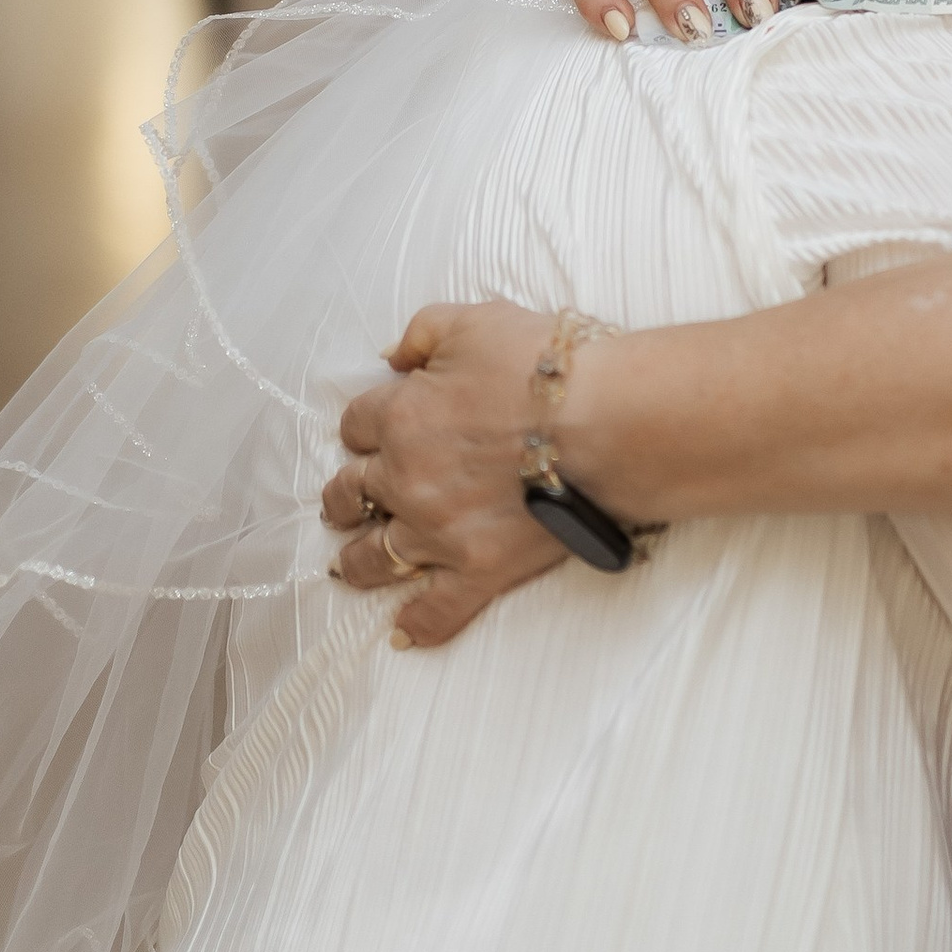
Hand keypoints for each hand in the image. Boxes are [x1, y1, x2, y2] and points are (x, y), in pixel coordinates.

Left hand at [323, 301, 567, 645]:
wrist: (606, 420)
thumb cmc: (546, 366)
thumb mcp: (475, 320)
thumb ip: (422, 332)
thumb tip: (391, 356)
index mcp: (401, 416)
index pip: (356, 425)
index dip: (364, 428)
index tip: (373, 433)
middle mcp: (407, 477)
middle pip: (352, 493)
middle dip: (346, 498)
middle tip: (346, 504)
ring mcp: (440, 530)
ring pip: (376, 556)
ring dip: (358, 561)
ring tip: (350, 566)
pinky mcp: (480, 568)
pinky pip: (438, 608)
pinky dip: (419, 622)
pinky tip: (404, 631)